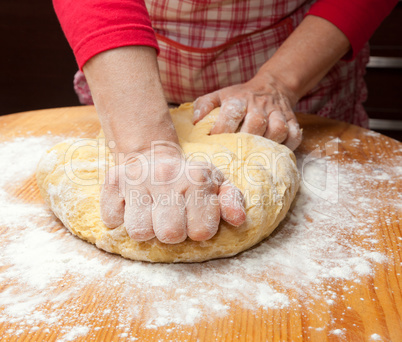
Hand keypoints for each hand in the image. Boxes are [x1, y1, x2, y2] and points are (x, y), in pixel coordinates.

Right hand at [100, 145, 245, 243]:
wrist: (155, 153)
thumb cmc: (190, 178)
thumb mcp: (217, 184)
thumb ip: (231, 201)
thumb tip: (239, 219)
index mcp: (196, 178)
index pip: (200, 232)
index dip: (198, 230)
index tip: (194, 218)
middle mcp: (165, 175)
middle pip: (169, 234)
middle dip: (172, 233)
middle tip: (172, 218)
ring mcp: (136, 178)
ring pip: (139, 232)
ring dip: (147, 229)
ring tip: (153, 214)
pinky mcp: (112, 181)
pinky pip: (112, 219)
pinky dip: (121, 219)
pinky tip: (133, 207)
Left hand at [193, 73, 301, 150]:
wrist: (271, 87)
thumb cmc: (240, 98)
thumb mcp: (219, 96)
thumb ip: (204, 106)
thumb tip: (195, 122)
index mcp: (239, 99)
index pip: (231, 113)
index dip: (222, 130)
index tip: (214, 143)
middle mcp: (259, 105)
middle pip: (256, 123)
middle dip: (246, 140)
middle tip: (236, 155)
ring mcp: (278, 113)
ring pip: (278, 130)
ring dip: (268, 144)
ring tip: (256, 156)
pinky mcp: (293, 121)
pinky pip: (294, 136)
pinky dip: (287, 146)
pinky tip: (276, 153)